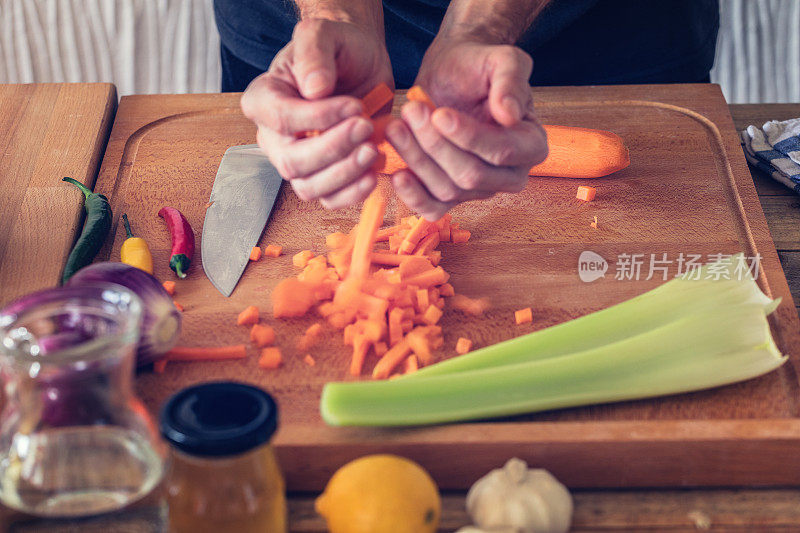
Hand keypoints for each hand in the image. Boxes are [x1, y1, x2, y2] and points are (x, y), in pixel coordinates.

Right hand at [240, 18, 393, 208]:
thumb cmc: (338, 49)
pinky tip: (373, 174)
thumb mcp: (324, 34)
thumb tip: (313, 90)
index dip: (318, 118)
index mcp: (264, 100)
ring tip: (373, 151)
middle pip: (292, 161)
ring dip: (344, 174)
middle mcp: (274, 137)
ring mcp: (298, 161)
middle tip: (366, 127)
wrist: (362, 65)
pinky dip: (353, 193)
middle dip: (333, 149)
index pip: (280, 119)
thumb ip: (314, 53)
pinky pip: (330, 199)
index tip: (353, 105)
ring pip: (309, 187)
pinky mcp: (324, 177)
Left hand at [385, 38, 547, 219]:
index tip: (439, 114)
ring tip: (396, 127)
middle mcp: (510, 174)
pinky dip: (413, 197)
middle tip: (411, 111)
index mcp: (531, 144)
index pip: (502, 152)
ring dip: (417, 160)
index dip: (469, 137)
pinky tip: (398, 175)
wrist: (450, 73)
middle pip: (471, 176)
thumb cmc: (477, 65)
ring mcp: (480, 189)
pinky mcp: (451, 195)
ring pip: (447, 190)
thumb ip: (511, 81)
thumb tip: (511, 114)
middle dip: (436, 146)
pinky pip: (434, 209)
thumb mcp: (500, 60)